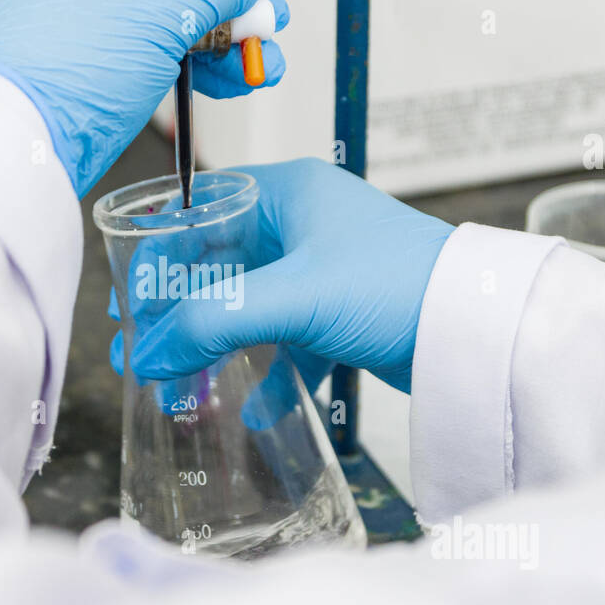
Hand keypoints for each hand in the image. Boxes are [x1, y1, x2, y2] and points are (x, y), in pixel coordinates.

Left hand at [0, 0, 288, 196]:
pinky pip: (153, 67)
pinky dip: (192, 75)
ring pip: (169, 33)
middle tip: (267, 40)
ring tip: (260, 72)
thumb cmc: (67, 70)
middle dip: (232, 18)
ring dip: (221, 52)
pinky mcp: (92, 82)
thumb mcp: (159, 12)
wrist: (19, 145)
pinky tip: (225, 86)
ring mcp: (86, 38)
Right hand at [123, 158, 455, 393]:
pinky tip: (249, 409)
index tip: (127, 306)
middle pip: (215, 268)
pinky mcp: (341, 315)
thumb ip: (212, 321)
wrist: (477, 328)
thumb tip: (147, 353)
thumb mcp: (295, 296)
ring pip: (246, 309)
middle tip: (138, 353)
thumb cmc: (396, 284)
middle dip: (175, 314)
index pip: (196, 216)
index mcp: (285, 195)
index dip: (156, 261)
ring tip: (176, 387)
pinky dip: (265, 374)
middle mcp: (299, 227)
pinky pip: (286, 343)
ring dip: (212, 347)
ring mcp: (321, 273)